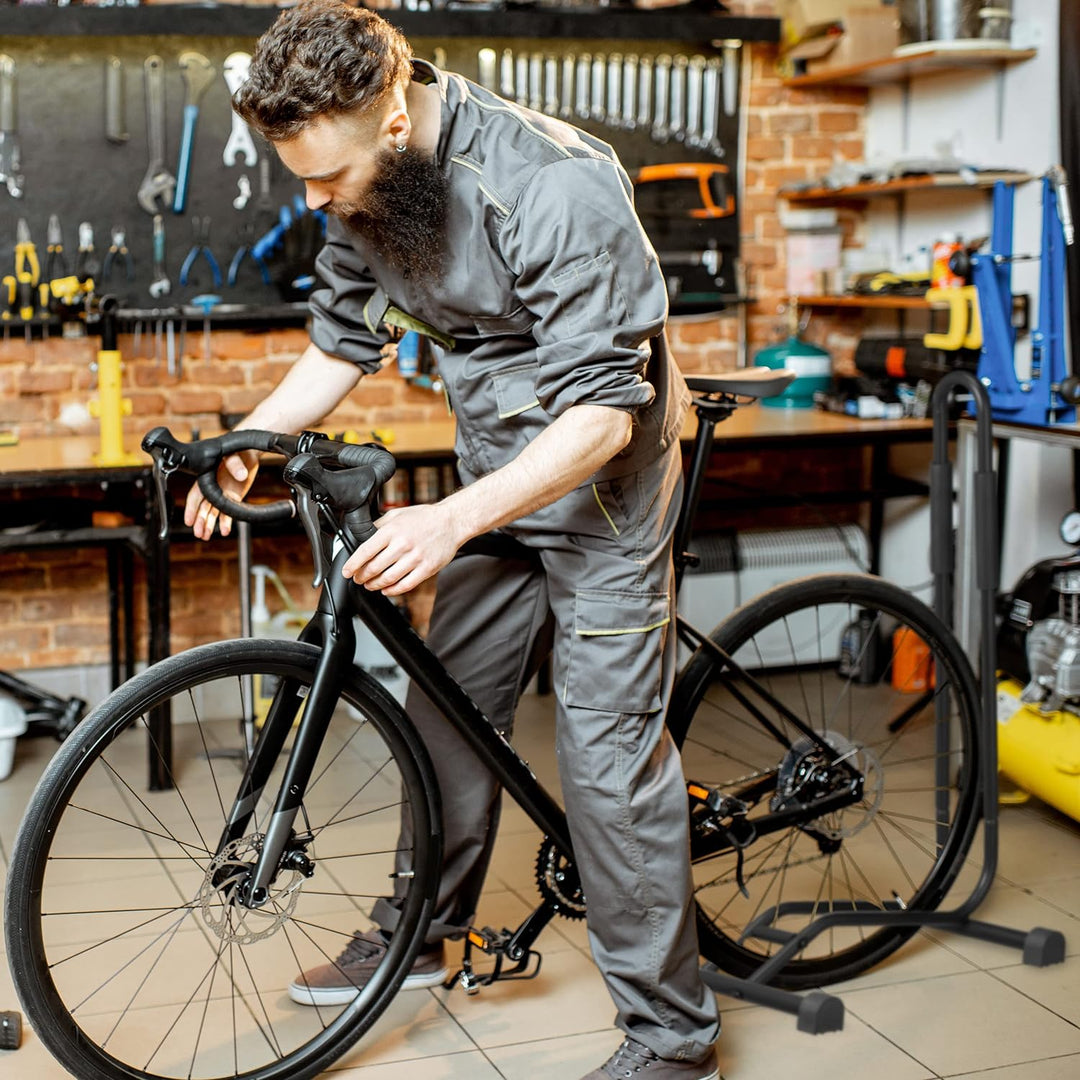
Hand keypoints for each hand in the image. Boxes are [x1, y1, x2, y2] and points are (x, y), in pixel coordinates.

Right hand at [184, 450, 259, 539]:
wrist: (249, 451)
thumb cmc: (237, 449)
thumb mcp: (233, 454)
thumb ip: (235, 464)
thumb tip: (241, 475)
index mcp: (207, 477)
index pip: (196, 495)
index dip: (192, 508)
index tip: (189, 520)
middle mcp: (213, 487)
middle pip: (204, 507)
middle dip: (200, 521)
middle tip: (199, 533)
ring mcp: (222, 493)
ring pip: (213, 512)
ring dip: (209, 524)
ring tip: (205, 536)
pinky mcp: (233, 497)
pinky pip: (228, 512)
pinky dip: (225, 522)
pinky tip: (225, 531)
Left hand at [342, 502, 463, 595]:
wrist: (451, 522)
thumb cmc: (424, 517)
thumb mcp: (397, 514)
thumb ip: (379, 525)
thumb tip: (361, 537)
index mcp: (392, 530)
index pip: (365, 551)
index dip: (352, 564)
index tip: (347, 571)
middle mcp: (403, 544)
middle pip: (374, 568)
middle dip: (362, 577)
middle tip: (358, 579)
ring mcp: (416, 558)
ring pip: (388, 579)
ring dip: (375, 585)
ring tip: (370, 585)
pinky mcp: (427, 568)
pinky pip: (405, 585)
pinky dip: (392, 590)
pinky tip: (387, 589)